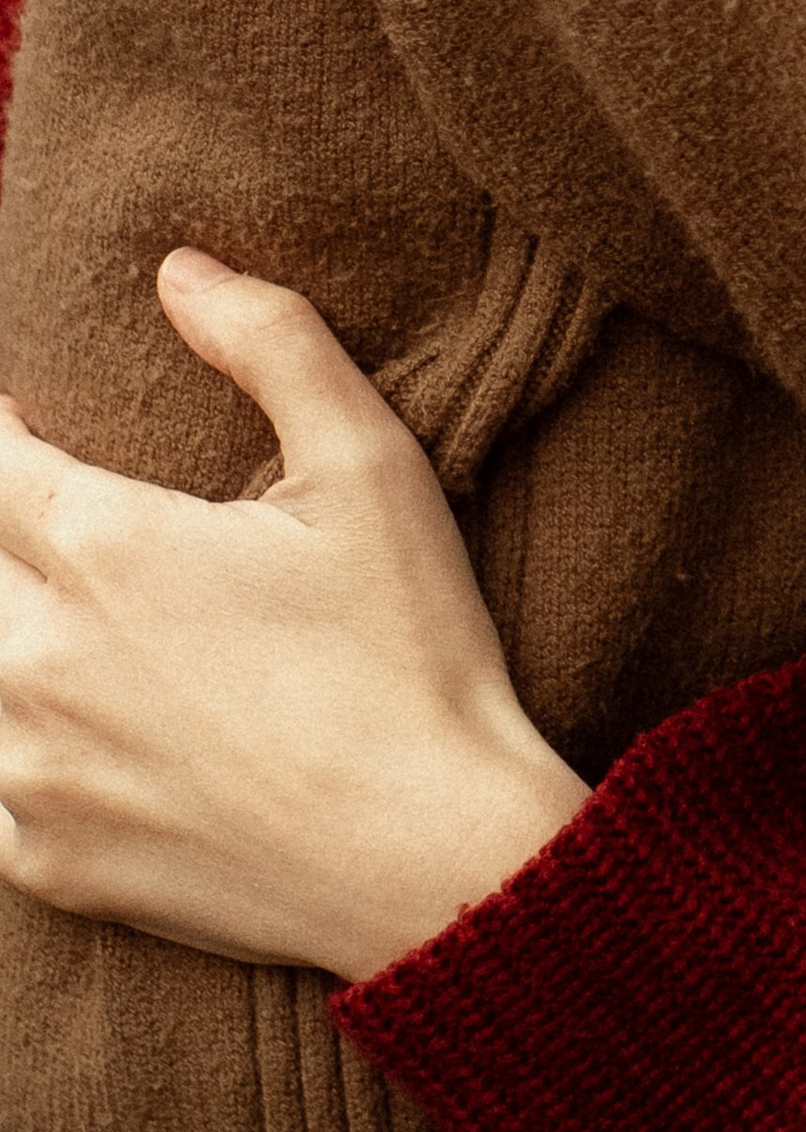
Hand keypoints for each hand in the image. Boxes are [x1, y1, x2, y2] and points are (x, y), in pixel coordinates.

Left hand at [0, 253, 587, 980]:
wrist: (435, 861)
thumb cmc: (413, 655)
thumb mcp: (372, 467)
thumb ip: (273, 343)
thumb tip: (180, 270)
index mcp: (104, 546)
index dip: (2, 433)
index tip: (24, 426)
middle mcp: (35, 657)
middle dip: (17, 535)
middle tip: (90, 541)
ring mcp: (29, 769)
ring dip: (21, 640)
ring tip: (95, 633)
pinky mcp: (46, 861)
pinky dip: (21, 751)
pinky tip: (83, 737)